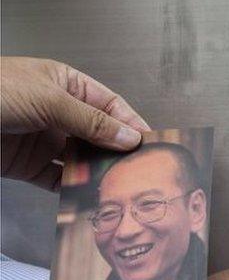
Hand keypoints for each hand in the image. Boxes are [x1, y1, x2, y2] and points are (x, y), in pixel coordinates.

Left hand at [1, 56, 150, 189]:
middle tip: (138, 169)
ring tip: (115, 185)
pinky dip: (72, 189)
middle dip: (116, 151)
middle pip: (98, 135)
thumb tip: (128, 136)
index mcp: (65, 84)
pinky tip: (86, 195)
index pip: (109, 105)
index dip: (131, 123)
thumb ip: (90, 121)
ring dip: (95, 172)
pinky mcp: (27, 165)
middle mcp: (57, 112)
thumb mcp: (48, 99)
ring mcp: (43, 139)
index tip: (150, 143)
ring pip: (80, 159)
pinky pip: (58, 179)